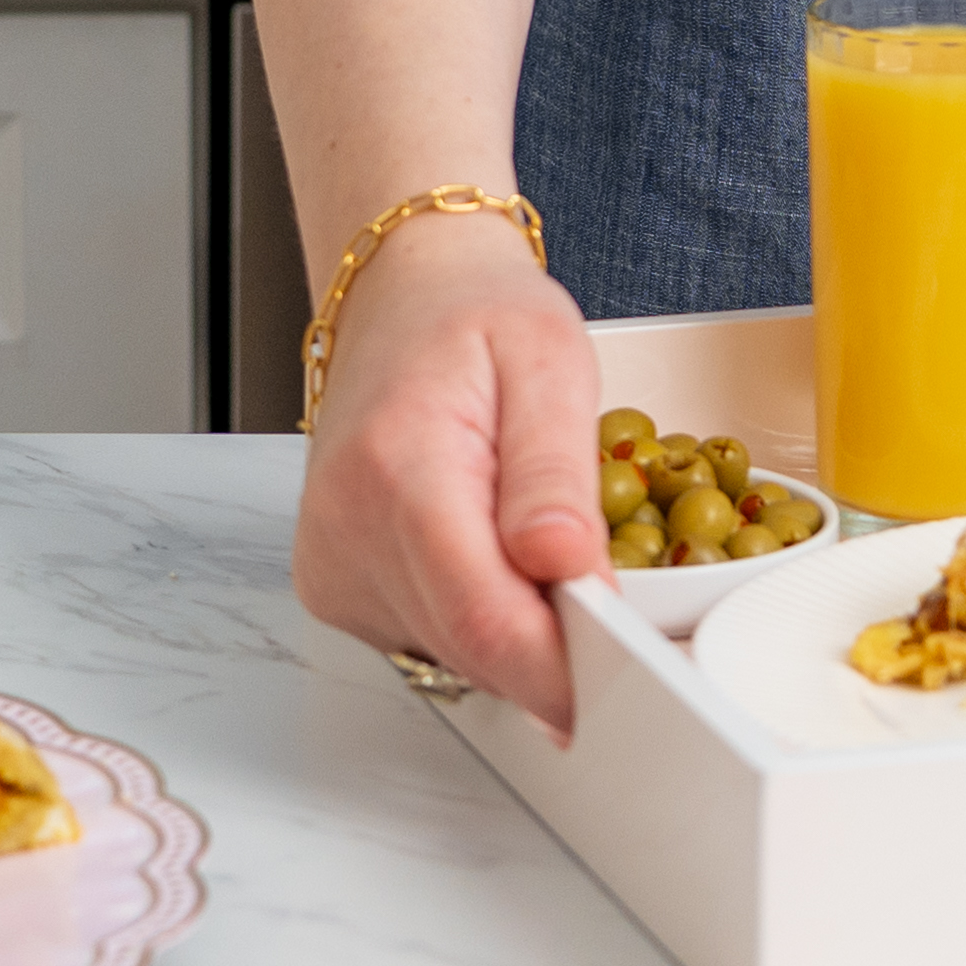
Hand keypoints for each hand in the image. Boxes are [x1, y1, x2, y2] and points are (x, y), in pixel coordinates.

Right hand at [288, 208, 611, 734]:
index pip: (485, 617)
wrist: (402, 296)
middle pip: (475, 650)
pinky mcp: (335, 589)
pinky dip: (480, 618)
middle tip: (606, 583)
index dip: (565, 665)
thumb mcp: (550, 358)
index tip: (632, 669)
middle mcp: (348, 531)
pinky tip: (488, 547)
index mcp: (399, 469)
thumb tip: (566, 565)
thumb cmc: (476, 316)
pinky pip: (431, 641)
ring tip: (534, 534)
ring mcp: (334, 568)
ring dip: (519, 628)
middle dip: (558, 645)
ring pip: (456, 657)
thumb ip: (556, 471)